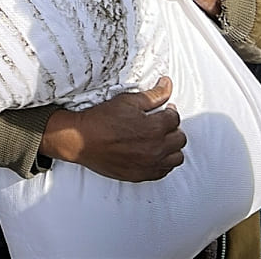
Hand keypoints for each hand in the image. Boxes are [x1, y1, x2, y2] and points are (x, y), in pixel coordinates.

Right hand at [40, 77, 185, 181]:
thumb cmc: (102, 120)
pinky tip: (153, 154)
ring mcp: (149, 164)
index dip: (170, 111)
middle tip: (162, 124)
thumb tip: (167, 84)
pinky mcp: (141, 175)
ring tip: (160, 140)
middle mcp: (156, 148)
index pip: (175, 119)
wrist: (81, 140)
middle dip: (173, 129)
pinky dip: (162, 163)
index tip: (164, 110)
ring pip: (176, 158)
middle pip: (179, 139)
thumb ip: (153, 94)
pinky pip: (163, 172)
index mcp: (155, 128)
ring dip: (171, 147)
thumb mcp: (127, 101)